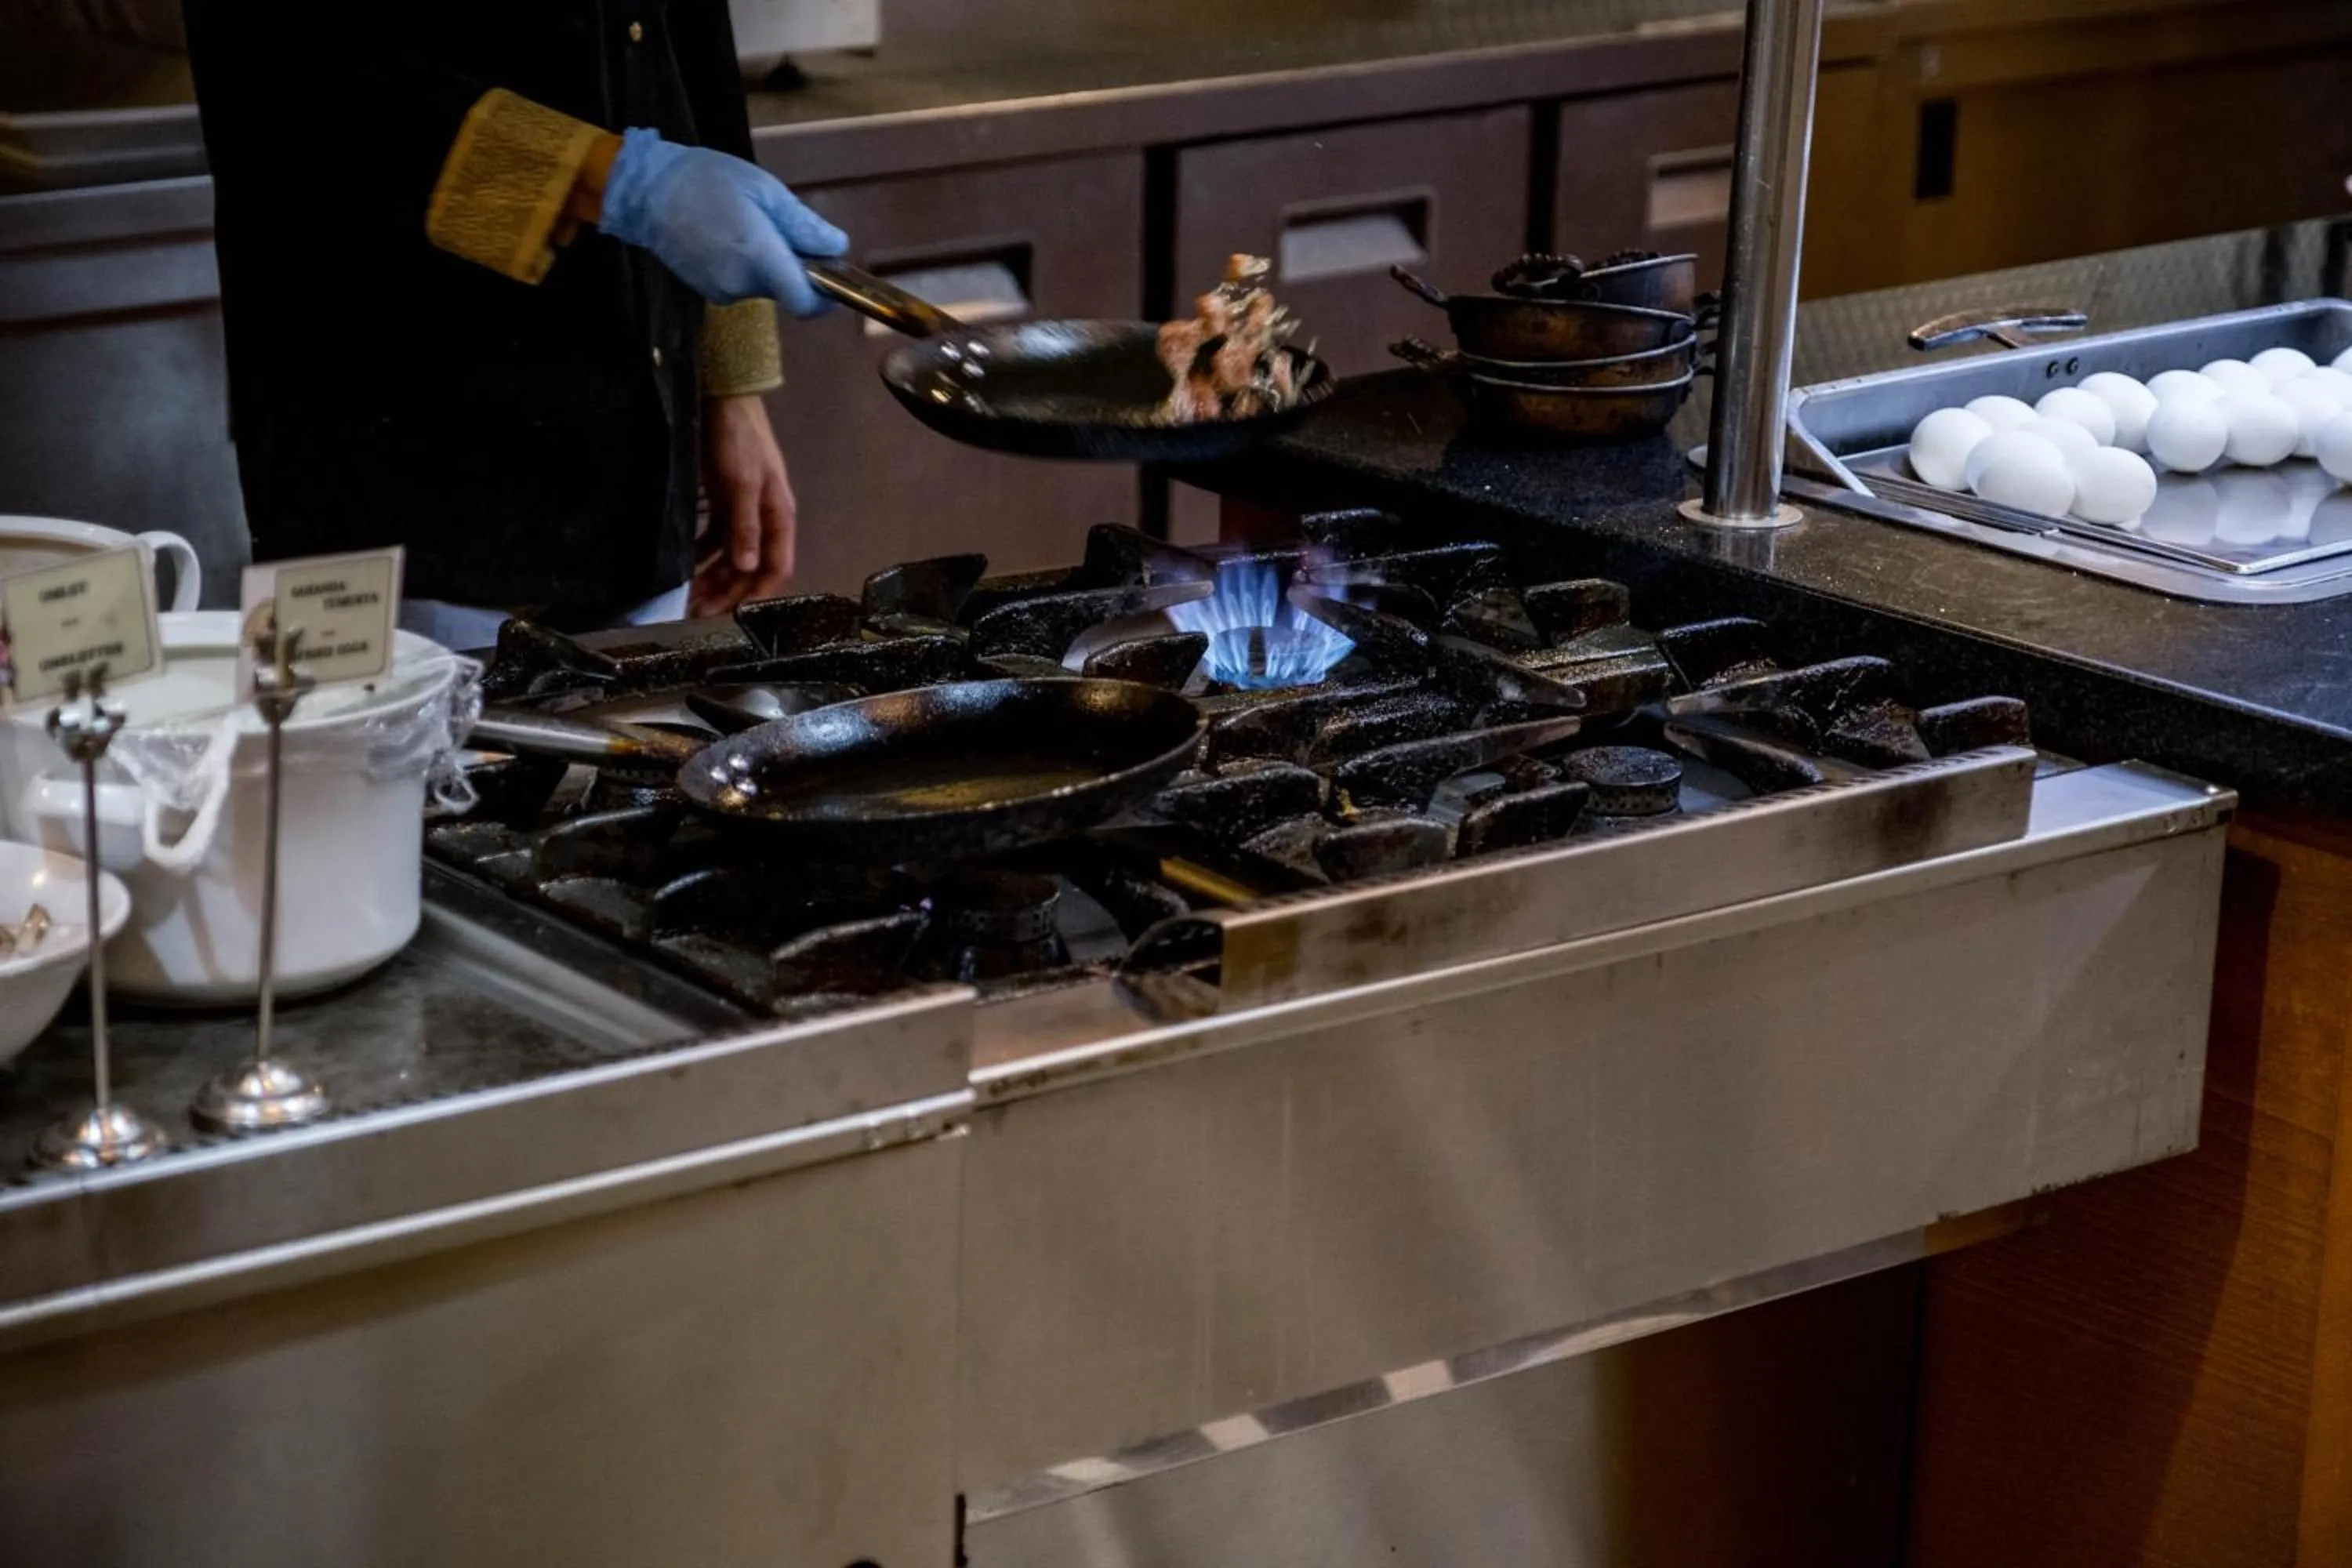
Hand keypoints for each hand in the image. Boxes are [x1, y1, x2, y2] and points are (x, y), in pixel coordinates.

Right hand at [596, 130, 847, 314]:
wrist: (646, 191)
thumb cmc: (707, 180)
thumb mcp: (765, 190)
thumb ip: (803, 225)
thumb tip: (836, 248)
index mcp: (759, 257)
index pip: (806, 303)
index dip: (827, 297)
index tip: (834, 278)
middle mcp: (741, 284)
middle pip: (787, 290)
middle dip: (795, 266)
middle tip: (782, 226)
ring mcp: (722, 291)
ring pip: (765, 286)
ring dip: (770, 264)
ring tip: (750, 224)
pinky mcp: (708, 291)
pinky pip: (743, 284)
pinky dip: (748, 266)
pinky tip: (730, 235)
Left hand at [693, 396, 796, 615]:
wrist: (723, 397)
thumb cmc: (738, 439)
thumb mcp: (742, 483)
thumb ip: (745, 526)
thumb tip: (747, 567)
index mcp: (778, 517)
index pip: (776, 568)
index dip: (758, 594)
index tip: (732, 615)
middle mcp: (763, 519)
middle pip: (749, 568)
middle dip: (727, 591)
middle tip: (697, 612)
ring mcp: (743, 511)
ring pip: (731, 556)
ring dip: (712, 577)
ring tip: (687, 596)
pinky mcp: (724, 501)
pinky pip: (715, 538)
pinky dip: (702, 555)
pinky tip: (684, 566)